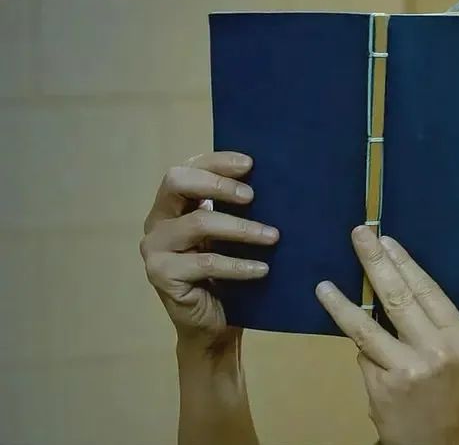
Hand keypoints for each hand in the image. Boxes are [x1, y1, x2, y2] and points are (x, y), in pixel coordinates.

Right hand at [140, 152, 279, 349]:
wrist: (212, 326)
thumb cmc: (226, 276)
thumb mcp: (230, 238)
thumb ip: (236, 211)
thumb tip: (274, 182)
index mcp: (172, 205)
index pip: (188, 168)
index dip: (216, 161)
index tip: (250, 164)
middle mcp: (157, 221)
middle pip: (178, 182)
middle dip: (218, 184)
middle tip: (253, 196)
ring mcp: (155, 248)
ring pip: (198, 223)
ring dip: (241, 228)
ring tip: (274, 236)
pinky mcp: (162, 275)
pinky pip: (207, 263)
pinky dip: (239, 265)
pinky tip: (263, 269)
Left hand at [315, 226, 458, 444]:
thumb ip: (445, 331)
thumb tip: (411, 294)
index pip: (428, 291)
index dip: (404, 263)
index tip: (387, 241)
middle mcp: (435, 351)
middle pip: (398, 297)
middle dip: (375, 262)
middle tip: (359, 236)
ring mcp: (405, 370)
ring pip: (366, 327)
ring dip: (341, 304)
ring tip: (323, 286)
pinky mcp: (381, 389)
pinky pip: (365, 359)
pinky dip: (364, 353)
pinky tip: (364, 351)